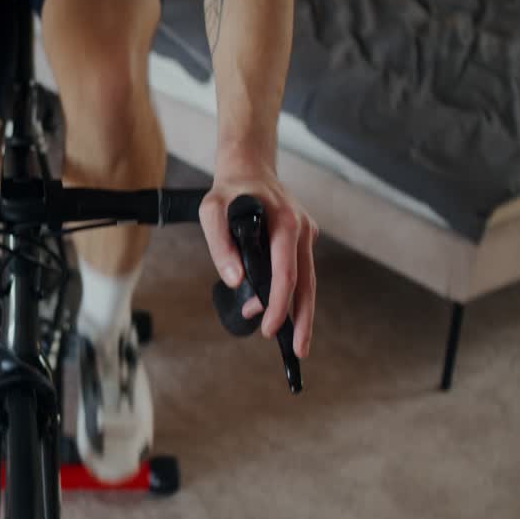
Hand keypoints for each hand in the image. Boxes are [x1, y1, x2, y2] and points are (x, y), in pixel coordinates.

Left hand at [199, 161, 317, 356]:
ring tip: (292, 340)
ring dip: (300, 312)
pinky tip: (280, 311)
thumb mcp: (211, 211)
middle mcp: (302, 230)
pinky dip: (292, 294)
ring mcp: (306, 234)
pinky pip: (300, 271)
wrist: (249, 168)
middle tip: (299, 350)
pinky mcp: (302, 240)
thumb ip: (220, 245)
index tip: (270, 327)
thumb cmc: (229, 190)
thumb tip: (236, 281)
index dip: (279, 304)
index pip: (286, 272)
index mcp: (286, 223)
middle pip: (307, 283)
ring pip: (308, 281)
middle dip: (303, 320)